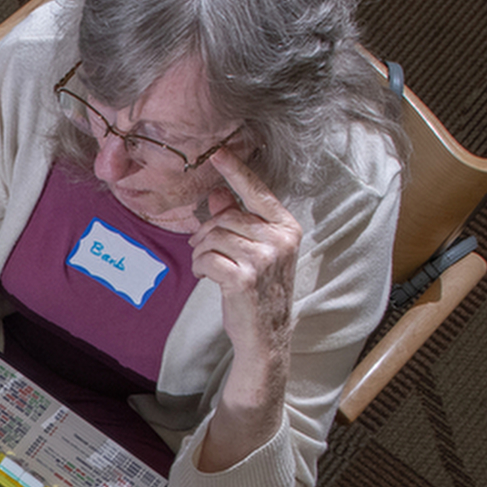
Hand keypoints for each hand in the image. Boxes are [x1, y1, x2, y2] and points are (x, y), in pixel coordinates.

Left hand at [191, 147, 301, 368]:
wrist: (266, 334)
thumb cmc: (260, 291)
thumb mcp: (255, 251)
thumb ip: (238, 221)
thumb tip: (217, 194)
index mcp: (286, 227)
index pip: (257, 192)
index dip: (236, 171)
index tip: (218, 153)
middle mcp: (279, 240)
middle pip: (227, 217)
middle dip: (206, 231)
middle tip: (199, 246)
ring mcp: (263, 259)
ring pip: (214, 237)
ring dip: (201, 252)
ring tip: (206, 266)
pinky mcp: (244, 279)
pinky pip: (207, 258)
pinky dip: (200, 266)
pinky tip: (206, 276)